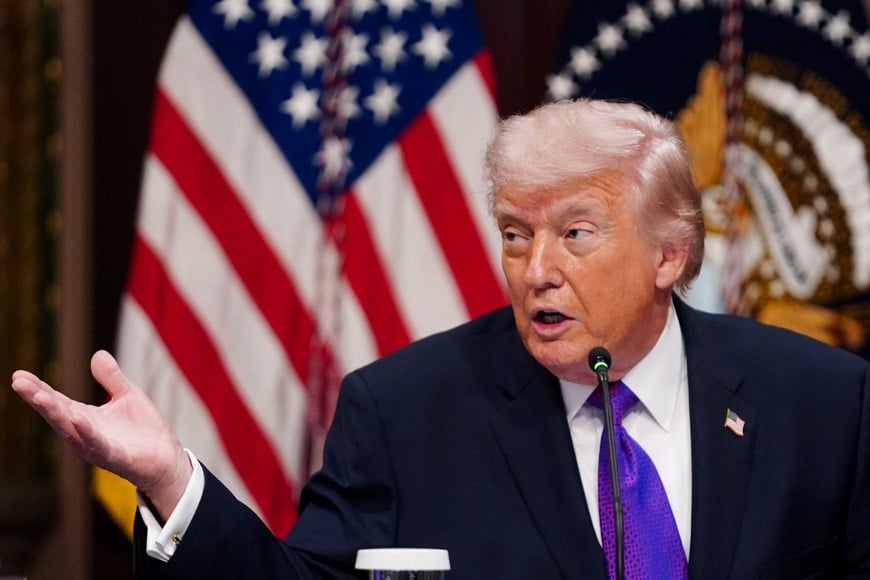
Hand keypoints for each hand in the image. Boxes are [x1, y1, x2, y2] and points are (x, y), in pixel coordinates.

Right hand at [11, 350, 192, 519]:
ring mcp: (97, 447)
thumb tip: (98, 354)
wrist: (167, 458)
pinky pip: (98, 444)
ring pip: (71, 430)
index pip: (57, 401)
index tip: (18, 375)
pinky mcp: (115, 457)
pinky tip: (78, 418)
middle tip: (19, 382)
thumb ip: (112, 378)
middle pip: (57, 414)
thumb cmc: (144, 430)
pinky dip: (87, 432)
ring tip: (39, 396)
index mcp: (85, 418)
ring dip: (55, 414)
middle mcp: (85, 433)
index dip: (38, 389)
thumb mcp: (127, 396)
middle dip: (38, 399)